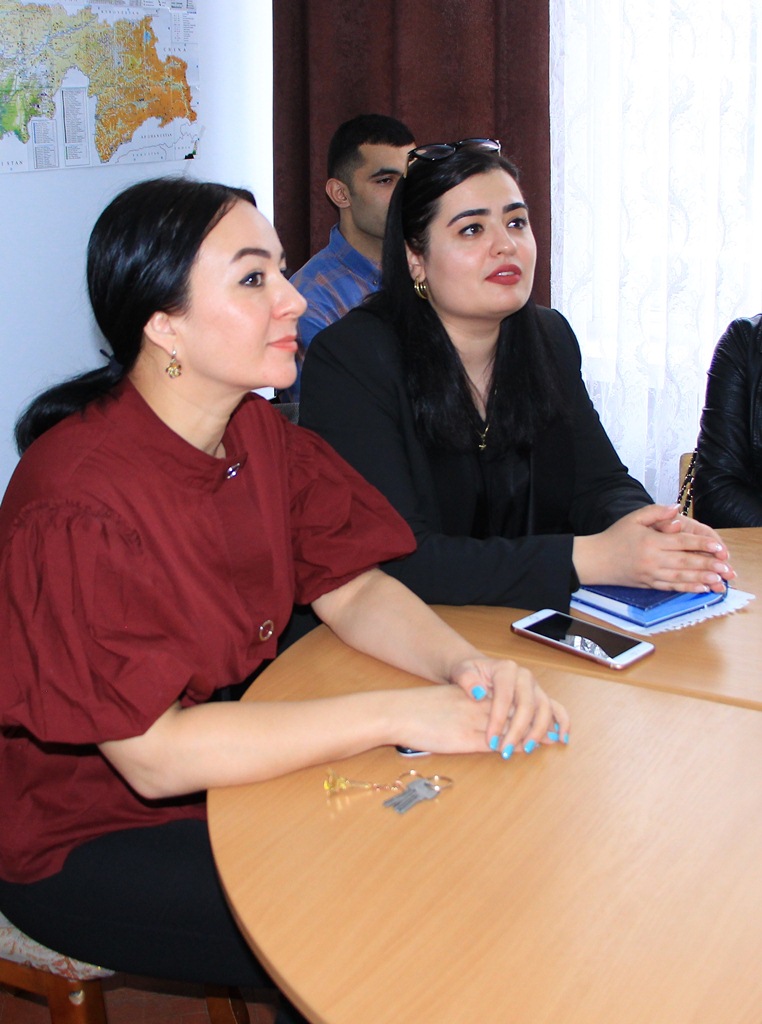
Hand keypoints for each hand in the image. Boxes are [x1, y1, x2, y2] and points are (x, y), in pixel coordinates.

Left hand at [450, 658, 569, 757]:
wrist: (479, 671)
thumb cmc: (470, 673)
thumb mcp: (462, 672)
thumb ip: (467, 680)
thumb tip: (478, 694)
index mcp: (506, 669)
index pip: (505, 697)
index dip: (499, 720)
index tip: (490, 740)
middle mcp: (525, 677)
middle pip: (528, 705)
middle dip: (518, 730)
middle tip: (506, 750)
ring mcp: (536, 687)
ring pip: (545, 709)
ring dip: (538, 731)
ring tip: (526, 749)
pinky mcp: (541, 697)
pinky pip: (558, 708)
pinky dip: (563, 723)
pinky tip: (561, 739)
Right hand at [573, 504, 734, 592]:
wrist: (595, 560)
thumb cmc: (614, 537)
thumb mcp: (633, 518)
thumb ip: (656, 512)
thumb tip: (676, 509)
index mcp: (651, 541)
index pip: (682, 543)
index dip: (702, 545)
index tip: (718, 547)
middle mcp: (652, 559)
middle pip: (686, 562)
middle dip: (708, 565)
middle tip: (726, 567)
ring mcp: (651, 574)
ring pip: (681, 578)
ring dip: (702, 579)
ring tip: (719, 580)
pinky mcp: (648, 584)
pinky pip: (672, 587)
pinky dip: (688, 588)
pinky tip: (701, 588)